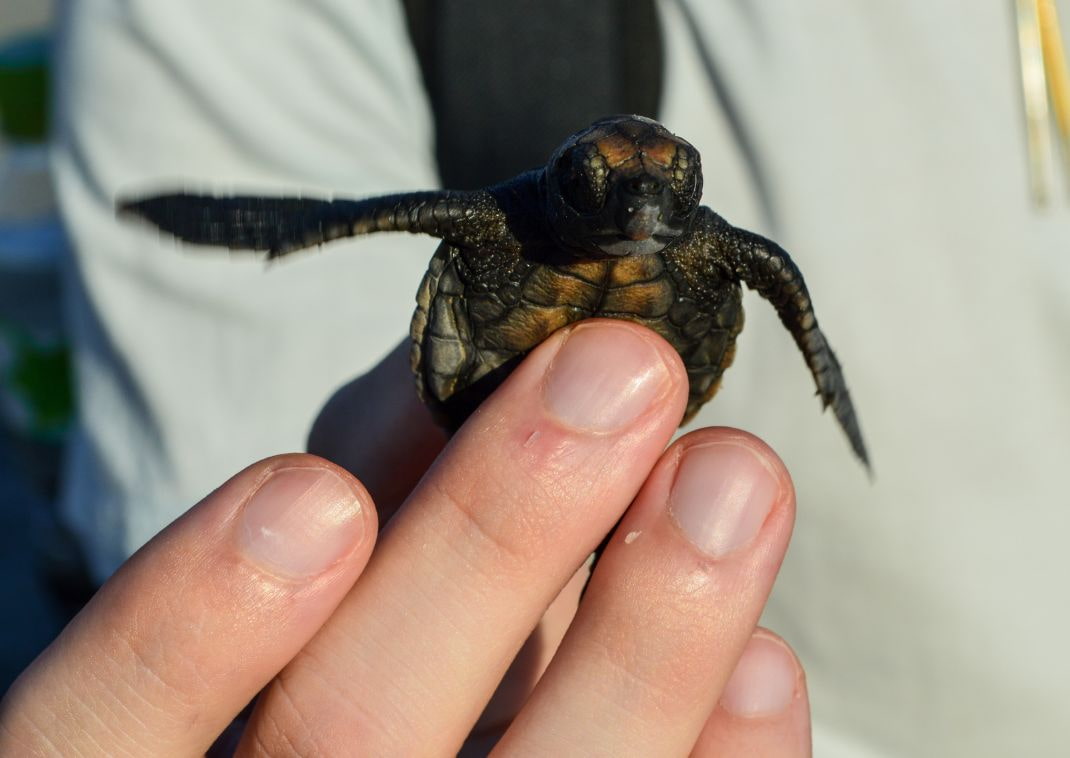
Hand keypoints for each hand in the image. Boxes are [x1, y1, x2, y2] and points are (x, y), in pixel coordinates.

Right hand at [0, 320, 809, 755]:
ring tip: (733, 477)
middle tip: (622, 373)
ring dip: (649, 634)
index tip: (309, 495)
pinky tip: (762, 665)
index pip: (104, 732)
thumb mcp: (330, 537)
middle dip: (494, 540)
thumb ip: (377, 462)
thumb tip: (474, 352)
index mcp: (175, 754)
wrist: (455, 722)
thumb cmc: (361, 617)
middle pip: (353, 736)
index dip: (183, 628)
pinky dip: (721, 757)